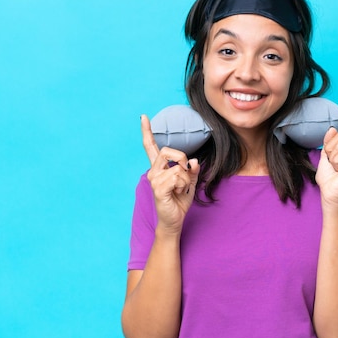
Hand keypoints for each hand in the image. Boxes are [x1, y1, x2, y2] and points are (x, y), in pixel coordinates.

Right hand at [141, 115, 200, 233]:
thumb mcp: (190, 182)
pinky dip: (183, 184)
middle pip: (167, 151)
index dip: (147, 131)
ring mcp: (154, 180)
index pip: (150, 146)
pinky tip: (178, 192)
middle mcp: (153, 171)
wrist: (175, 220)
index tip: (144, 117)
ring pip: (177, 167)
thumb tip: (193, 160)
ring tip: (180, 189)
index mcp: (159, 168)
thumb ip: (192, 169)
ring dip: (185, 178)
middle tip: (186, 172)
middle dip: (182, 158)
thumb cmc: (179, 200)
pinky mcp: (158, 189)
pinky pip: (176, 177)